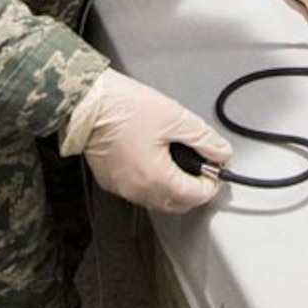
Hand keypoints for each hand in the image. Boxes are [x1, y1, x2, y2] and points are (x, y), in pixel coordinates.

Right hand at [62, 71, 231, 212]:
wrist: (87, 104)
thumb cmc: (125, 108)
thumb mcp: (175, 118)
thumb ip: (203, 139)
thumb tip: (221, 152)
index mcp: (155, 178)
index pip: (196, 196)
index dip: (212, 182)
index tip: (215, 165)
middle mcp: (138, 191)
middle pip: (179, 204)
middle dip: (195, 187)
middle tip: (202, 163)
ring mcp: (122, 188)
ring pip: (159, 200)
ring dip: (175, 187)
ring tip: (180, 159)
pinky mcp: (111, 181)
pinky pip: (140, 192)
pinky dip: (154, 182)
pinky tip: (157, 160)